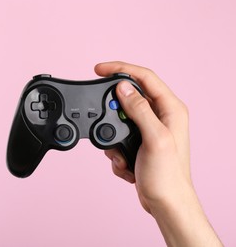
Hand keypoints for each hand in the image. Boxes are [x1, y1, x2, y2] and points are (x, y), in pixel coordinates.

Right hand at [94, 61, 221, 245]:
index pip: (144, 77)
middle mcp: (160, 115)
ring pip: (120, 118)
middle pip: (129, 97)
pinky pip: (118, 136)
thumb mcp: (154, 139)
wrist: (165, 202)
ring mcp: (149, 129)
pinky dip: (116, 150)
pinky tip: (126, 163)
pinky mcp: (139, 142)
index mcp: (170, 109)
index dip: (120, 69)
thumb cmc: (167, 176)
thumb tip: (123, 87)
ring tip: (122, 155)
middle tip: (105, 123)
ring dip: (113, 136)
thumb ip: (139, 109)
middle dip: (112, 111)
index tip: (99, 69)